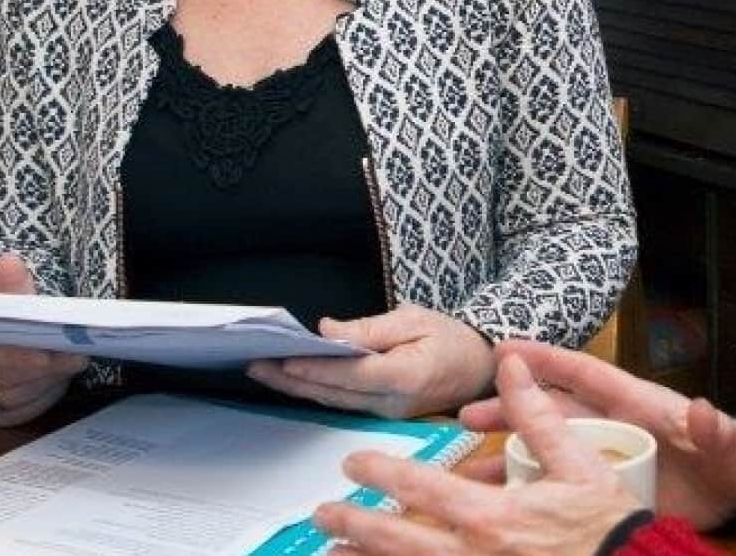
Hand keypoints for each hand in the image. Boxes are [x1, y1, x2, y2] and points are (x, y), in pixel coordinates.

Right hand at [0, 252, 87, 426]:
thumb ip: (6, 286)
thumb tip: (9, 263)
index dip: (14, 353)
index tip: (45, 350)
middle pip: (2, 379)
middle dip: (41, 368)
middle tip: (74, 355)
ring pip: (18, 397)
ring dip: (48, 380)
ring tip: (74, 361)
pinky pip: (25, 410)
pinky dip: (46, 394)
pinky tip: (62, 378)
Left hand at [246, 304, 493, 417]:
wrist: (479, 368)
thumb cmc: (451, 339)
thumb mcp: (415, 319)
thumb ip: (370, 328)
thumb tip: (327, 330)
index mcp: (406, 376)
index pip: (350, 374)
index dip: (314, 367)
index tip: (282, 358)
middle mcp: (394, 404)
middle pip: (333, 393)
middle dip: (291, 378)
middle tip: (255, 364)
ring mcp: (387, 415)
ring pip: (332, 402)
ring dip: (296, 387)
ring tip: (263, 370)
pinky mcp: (383, 416)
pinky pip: (342, 404)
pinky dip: (314, 391)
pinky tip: (292, 380)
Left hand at [313, 354, 639, 554]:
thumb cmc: (608, 526)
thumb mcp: (579, 464)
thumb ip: (537, 415)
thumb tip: (511, 363)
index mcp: (495, 517)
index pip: (423, 489)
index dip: (383, 473)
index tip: (354, 462)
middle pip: (398, 542)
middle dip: (355, 526)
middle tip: (323, 513)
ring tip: (332, 554)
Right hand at [459, 341, 735, 530]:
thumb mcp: (730, 444)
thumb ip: (715, 428)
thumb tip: (700, 407)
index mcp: (639, 405)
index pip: (586, 375)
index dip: (548, 360)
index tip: (506, 349)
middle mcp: (614, 428)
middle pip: (554, 412)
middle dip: (511, 408)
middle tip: (467, 412)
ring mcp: (608, 461)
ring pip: (548, 451)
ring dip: (510, 453)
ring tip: (468, 459)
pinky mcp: (607, 493)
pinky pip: (560, 489)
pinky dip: (530, 493)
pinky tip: (501, 502)